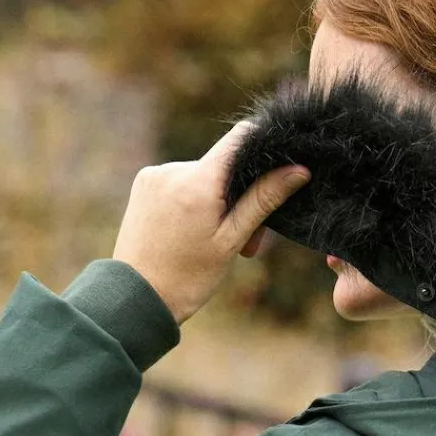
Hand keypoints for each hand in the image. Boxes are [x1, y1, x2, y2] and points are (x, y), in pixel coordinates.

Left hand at [111, 120, 309, 324]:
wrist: (137, 297)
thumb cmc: (188, 277)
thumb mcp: (232, 240)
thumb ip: (263, 200)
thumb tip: (298, 170)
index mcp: (198, 182)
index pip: (241, 138)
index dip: (264, 148)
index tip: (277, 173)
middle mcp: (174, 169)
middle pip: (223, 166)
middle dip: (239, 197)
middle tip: (246, 241)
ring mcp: (155, 174)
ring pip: (202, 176)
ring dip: (215, 201)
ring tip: (213, 241)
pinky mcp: (144, 183)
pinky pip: (180, 182)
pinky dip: (193, 200)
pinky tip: (190, 231)